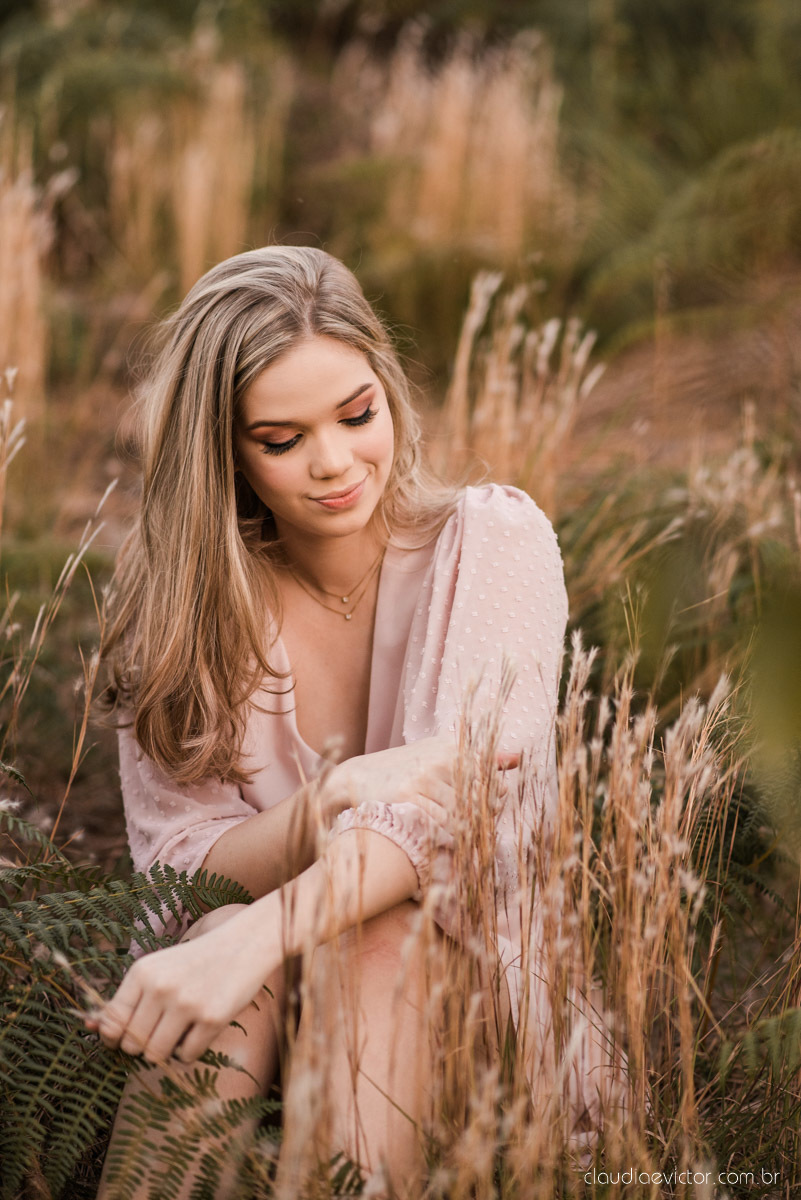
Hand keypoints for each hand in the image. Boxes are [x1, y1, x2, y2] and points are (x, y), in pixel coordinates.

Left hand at [83, 908, 274, 1063]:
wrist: (243, 944)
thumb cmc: (194, 962)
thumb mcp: (157, 970)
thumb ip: (126, 999)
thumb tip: (89, 1029)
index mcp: (142, 972)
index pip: (111, 1023)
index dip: (113, 1038)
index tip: (126, 1037)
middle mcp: (161, 986)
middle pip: (132, 1043)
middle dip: (143, 1045)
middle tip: (161, 1031)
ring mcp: (187, 1003)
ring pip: (155, 1054)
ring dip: (165, 1051)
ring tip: (178, 1032)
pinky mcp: (212, 1018)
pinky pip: (186, 1056)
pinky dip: (190, 1052)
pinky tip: (199, 1031)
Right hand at [324, 735, 519, 831]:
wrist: (357, 776)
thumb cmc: (405, 766)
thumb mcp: (440, 753)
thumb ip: (480, 757)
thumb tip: (518, 757)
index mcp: (452, 747)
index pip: (489, 775)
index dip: (495, 797)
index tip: (491, 811)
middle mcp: (442, 758)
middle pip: (479, 796)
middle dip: (483, 817)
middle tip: (480, 832)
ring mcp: (426, 776)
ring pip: (462, 811)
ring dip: (467, 829)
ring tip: (466, 841)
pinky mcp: (410, 795)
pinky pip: (442, 821)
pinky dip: (448, 834)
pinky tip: (447, 840)